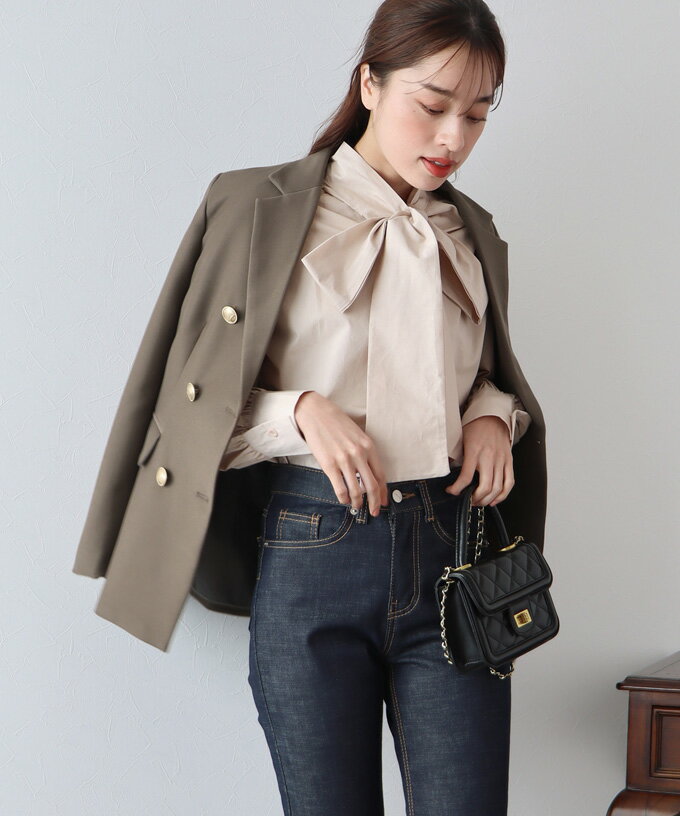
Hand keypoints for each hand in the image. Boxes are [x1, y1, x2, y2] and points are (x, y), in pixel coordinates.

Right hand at [294, 391, 388, 516]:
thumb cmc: (337, 423)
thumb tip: (369, 473)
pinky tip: (344, 499)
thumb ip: (365, 453)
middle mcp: (359, 454)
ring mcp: (344, 460)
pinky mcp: (329, 465)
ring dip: (358, 503)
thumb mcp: (358, 435)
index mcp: (369, 446)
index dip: (383, 492)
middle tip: (374, 512)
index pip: (381, 475)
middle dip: (375, 503)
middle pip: (372, 486)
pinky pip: (340, 489)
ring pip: (357, 491)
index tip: (383, 502)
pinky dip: (344, 498)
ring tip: (356, 506)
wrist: (316, 413)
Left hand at [445, 415, 513, 506]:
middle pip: (485, 487)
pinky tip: (495, 499)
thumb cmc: (475, 428)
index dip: (457, 489)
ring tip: (479, 502)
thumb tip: (445, 470)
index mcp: (474, 452)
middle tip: (468, 501)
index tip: (451, 491)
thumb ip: (454, 455)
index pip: (465, 477)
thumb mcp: (460, 439)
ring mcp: (500, 460)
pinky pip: (509, 483)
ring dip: (488, 500)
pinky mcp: (509, 462)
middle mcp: (488, 457)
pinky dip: (503, 495)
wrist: (492, 418)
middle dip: (475, 499)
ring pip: (498, 488)